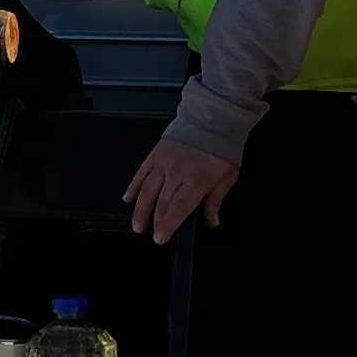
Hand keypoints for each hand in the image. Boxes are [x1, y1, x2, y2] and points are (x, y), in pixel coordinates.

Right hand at [122, 138, 240, 244]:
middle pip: (161, 203)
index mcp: (197, 180)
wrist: (212, 119)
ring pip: (147, 190)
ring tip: (137, 224)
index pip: (178, 209)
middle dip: (154, 222)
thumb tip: (212, 221)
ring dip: (141, 210)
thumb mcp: (227, 176)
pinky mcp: (155, 154)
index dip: (167, 226)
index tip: (161, 237)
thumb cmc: (221, 148)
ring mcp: (164, 163)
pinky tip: (128, 198)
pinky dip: (133, 186)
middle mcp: (178, 172)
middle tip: (151, 235)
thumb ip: (216, 201)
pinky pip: (141, 173)